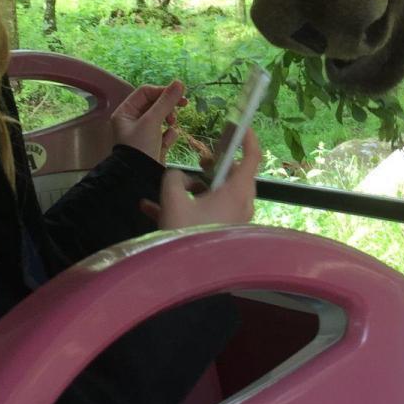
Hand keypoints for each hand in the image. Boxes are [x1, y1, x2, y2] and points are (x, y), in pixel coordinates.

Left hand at [111, 81, 186, 162]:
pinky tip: (168, 140)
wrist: (140, 178)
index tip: (178, 94)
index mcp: (126, 112)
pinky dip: (169, 134)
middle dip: (168, 106)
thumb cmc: (140, 147)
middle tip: (183, 104)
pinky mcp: (153, 144)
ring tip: (172, 124)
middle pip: (154, 104)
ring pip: (161, 117)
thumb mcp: (152, 121)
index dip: (162, 91)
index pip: (145, 92)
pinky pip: (165, 133)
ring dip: (169, 119)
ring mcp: (143, 133)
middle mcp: (132, 121)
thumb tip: (179, 83)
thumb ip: (166, 102)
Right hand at [140, 129, 260, 229]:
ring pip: (216, 195)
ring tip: (171, 187)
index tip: (240, 126)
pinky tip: (151, 209)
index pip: (252, 158)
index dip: (248, 138)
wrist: (186, 277)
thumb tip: (178, 177)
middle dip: (214, 165)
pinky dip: (187, 208)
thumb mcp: (172, 199)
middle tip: (201, 159)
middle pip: (233, 176)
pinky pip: (206, 214)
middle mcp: (241, 205)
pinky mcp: (221, 233)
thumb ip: (174, 178)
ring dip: (194, 188)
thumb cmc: (184, 235)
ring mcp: (233, 221)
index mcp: (236, 192)